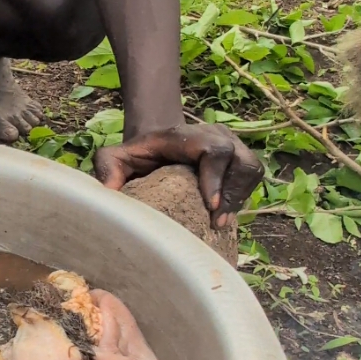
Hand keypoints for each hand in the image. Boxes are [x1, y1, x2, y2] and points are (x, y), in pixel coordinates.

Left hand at [94, 123, 262, 227]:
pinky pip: (253, 179)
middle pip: (241, 161)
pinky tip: (226, 216)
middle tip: (217, 222)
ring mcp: (232, 147)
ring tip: (221, 223)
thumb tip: (109, 192)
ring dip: (241, 197)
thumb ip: (107, 168)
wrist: (157, 145)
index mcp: (187, 136)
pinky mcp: (240, 161)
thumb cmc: (138, 155)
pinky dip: (243, 197)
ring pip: (251, 169)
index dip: (216, 178)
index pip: (213, 150)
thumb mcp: (115, 158)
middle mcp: (216, 136)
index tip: (211, 206)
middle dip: (233, 194)